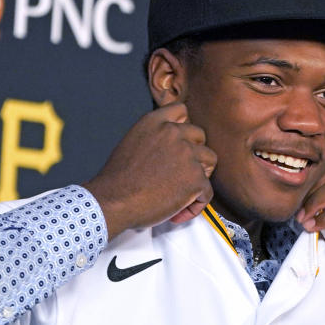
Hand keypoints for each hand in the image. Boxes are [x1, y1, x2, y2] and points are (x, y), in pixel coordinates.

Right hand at [84, 103, 216, 238]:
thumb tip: (169, 148)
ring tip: (182, 192)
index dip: (183, 128)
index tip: (180, 143)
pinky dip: (196, 204)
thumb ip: (154, 138)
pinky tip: (177, 212)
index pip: (181, 111)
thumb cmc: (118, 180)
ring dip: (200, 175)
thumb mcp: (132, 143)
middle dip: (194, 153)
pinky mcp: (196, 178)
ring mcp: (187, 155)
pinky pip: (207, 192)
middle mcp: (173, 133)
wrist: (114, 200)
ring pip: (210, 160)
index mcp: (155, 122)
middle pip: (200, 136)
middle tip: (180, 173)